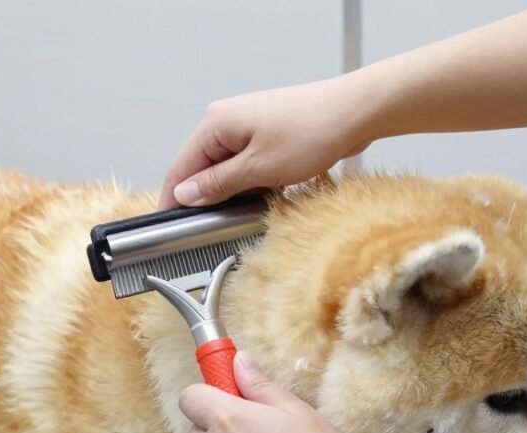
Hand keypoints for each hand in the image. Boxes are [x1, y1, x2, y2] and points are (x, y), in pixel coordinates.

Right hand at [158, 77, 373, 208]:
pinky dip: (253, 180)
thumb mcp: (258, 169)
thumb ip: (217, 184)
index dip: (174, 200)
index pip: (181, 168)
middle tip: (217, 224)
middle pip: (202, 168)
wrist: (355, 112)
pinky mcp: (266, 132)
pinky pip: (246, 163)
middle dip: (210, 197)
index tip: (170, 226)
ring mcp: (246, 125)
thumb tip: (185, 194)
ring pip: (226, 168)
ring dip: (236, 190)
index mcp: (215, 123)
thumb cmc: (312, 132)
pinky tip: (269, 191)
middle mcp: (225, 119)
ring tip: (252, 204)